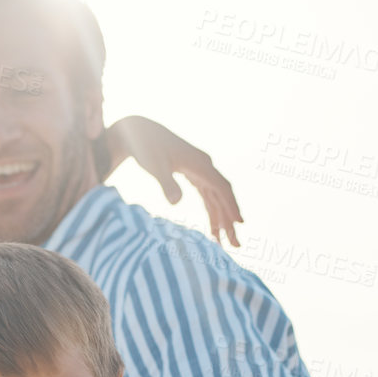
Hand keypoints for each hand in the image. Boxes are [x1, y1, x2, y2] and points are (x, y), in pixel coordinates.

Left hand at [107, 116, 243, 245]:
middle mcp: (204, 166)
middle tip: (236, 245)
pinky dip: (211, 212)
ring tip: (225, 243)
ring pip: (216, 198)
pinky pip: (207, 195)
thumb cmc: (145, 146)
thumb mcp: (154, 166)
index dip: (231, 206)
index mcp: (200, 164)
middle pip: (222, 196)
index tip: (239, 225)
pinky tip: (213, 228)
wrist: (138, 131)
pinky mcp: (192, 174)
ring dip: (222, 219)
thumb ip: (166, 183)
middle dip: (230, 220)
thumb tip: (176, 203)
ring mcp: (200, 170)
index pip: (221, 188)